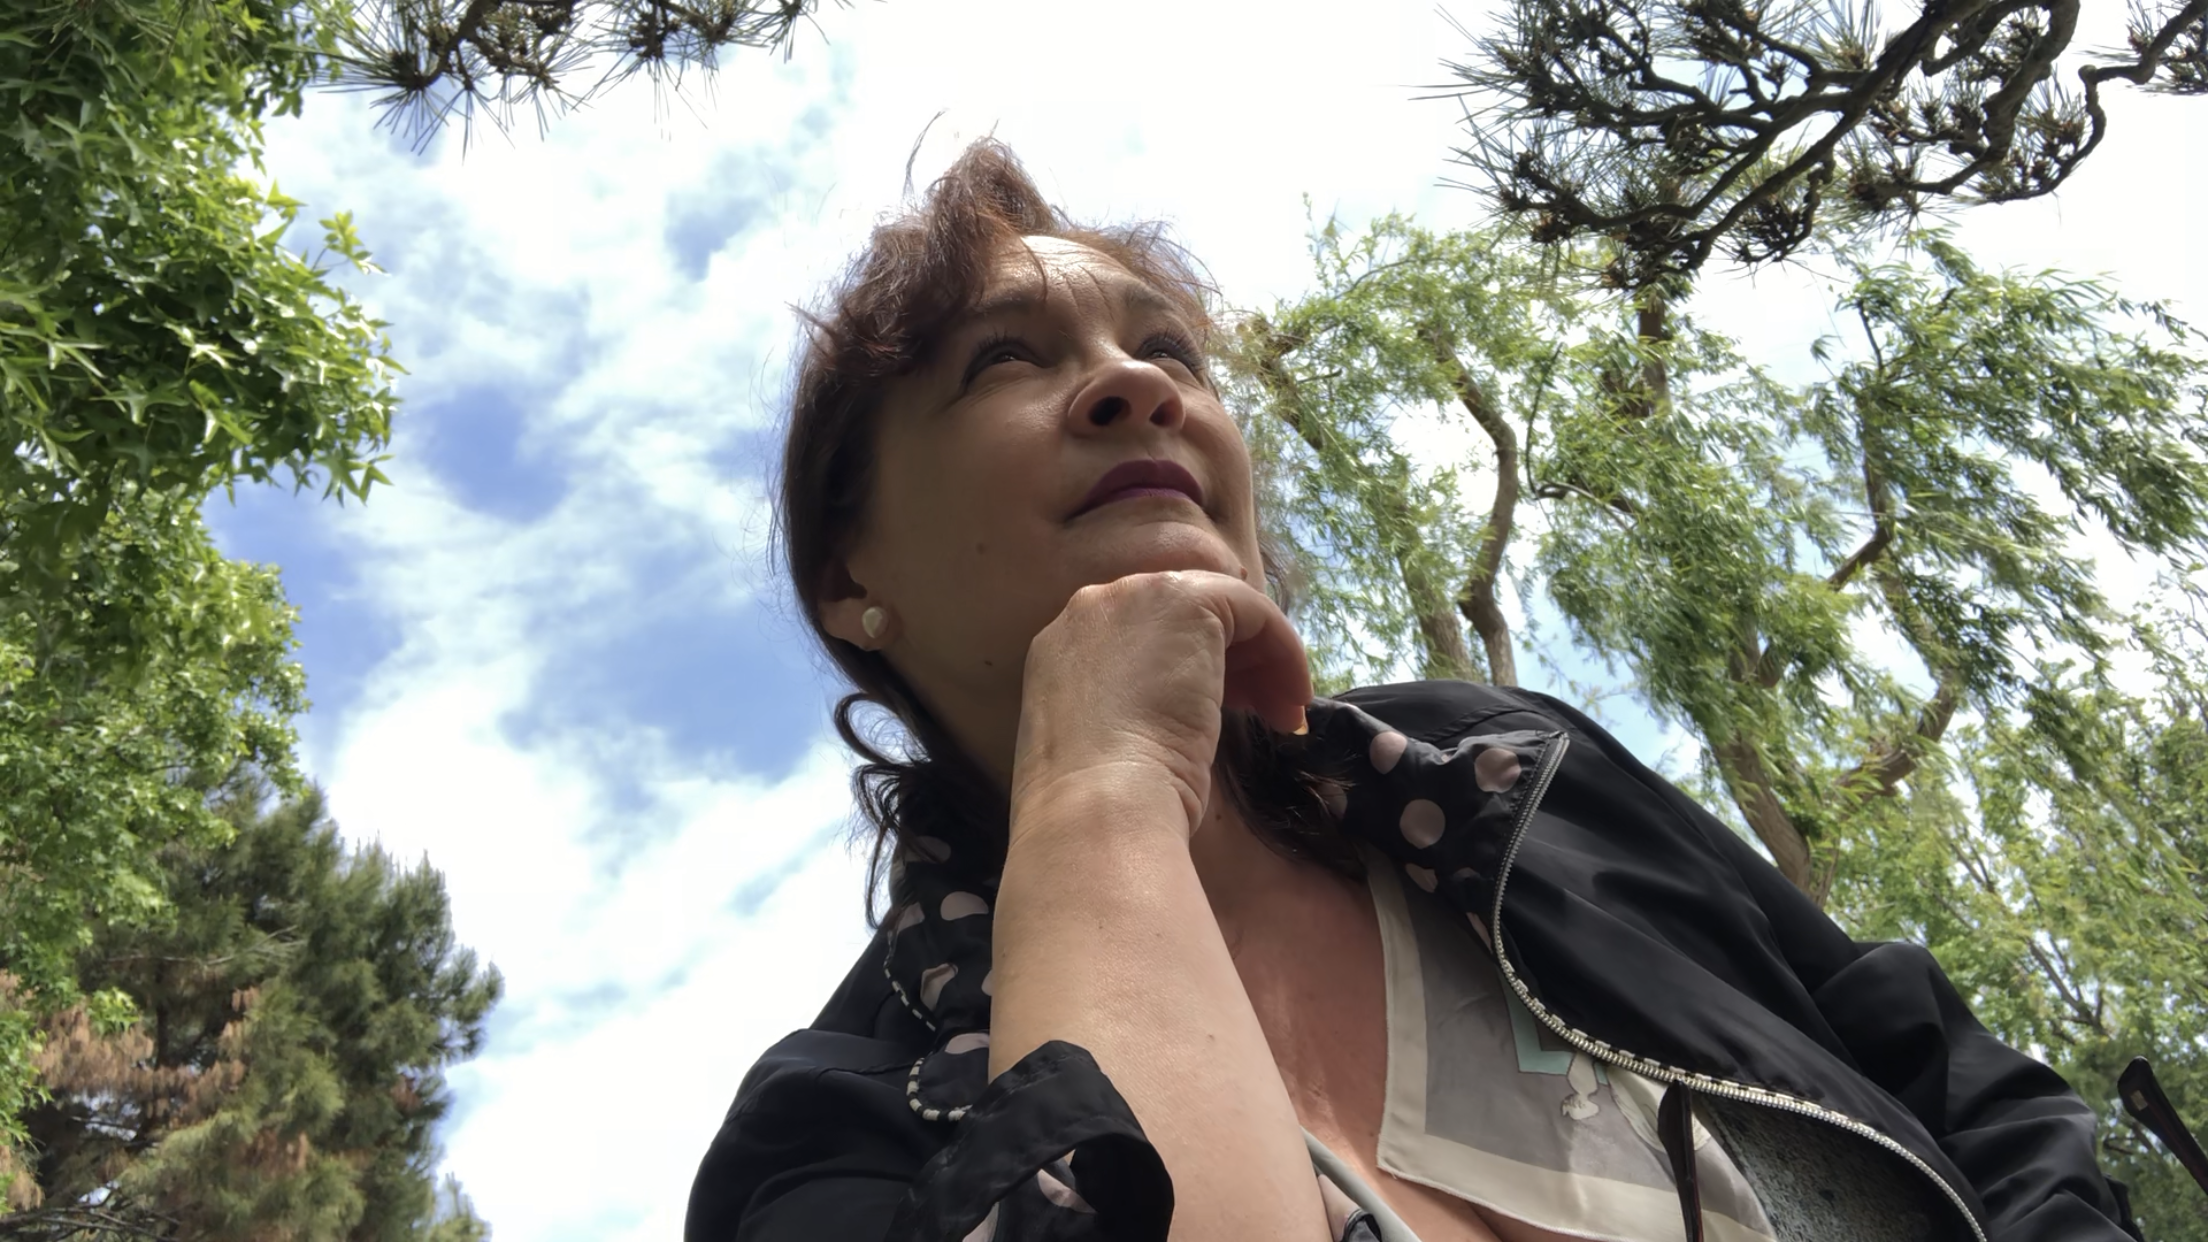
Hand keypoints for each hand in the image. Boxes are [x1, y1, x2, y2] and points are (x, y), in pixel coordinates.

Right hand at [1009, 570, 1311, 843]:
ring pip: (1221, 608)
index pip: (1144, 635)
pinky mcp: (1184, 601)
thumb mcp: (1103, 746)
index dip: (1191, 666)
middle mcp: (1092, 609)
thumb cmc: (1100, 802)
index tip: (1226, 710)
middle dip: (1232, 659)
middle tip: (1263, 712)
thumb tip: (1173, 711)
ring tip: (1284, 715)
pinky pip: (1252, 608)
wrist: (1097, 804)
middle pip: (1183, 613)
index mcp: (1063, 647)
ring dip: (1263, 659)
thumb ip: (1125, 710)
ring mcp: (1134, 597)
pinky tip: (1292, 700)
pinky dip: (1283, 649)